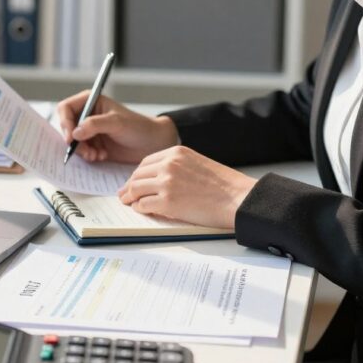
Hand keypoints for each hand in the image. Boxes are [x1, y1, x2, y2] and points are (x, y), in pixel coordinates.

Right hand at [55, 90, 178, 163]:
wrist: (152, 144)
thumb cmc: (138, 127)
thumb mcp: (116, 123)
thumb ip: (95, 125)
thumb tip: (75, 133)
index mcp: (91, 102)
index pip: (66, 108)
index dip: (65, 122)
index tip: (71, 137)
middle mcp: (87, 115)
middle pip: (67, 127)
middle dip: (74, 141)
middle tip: (85, 151)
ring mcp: (90, 131)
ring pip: (73, 142)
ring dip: (82, 151)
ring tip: (96, 155)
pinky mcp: (94, 145)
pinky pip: (81, 152)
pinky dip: (88, 156)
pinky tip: (102, 156)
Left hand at [117, 146, 256, 229]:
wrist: (238, 198)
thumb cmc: (224, 186)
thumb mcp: (198, 164)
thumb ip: (178, 167)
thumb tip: (159, 180)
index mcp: (176, 152)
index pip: (146, 162)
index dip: (138, 174)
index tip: (133, 182)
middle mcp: (169, 164)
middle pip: (138, 175)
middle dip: (129, 186)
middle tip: (125, 195)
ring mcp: (166, 182)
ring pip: (136, 189)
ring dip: (130, 197)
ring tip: (128, 203)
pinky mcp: (167, 201)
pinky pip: (143, 204)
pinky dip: (139, 208)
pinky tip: (141, 210)